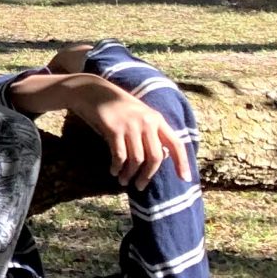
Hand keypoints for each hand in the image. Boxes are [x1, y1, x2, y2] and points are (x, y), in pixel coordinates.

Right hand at [68, 76, 190, 189]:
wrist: (92, 91)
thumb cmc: (116, 106)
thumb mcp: (139, 115)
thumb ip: (150, 133)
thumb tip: (160, 158)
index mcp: (157, 119)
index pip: (176, 143)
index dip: (182, 162)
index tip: (185, 179)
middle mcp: (147, 122)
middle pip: (155, 157)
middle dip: (148, 175)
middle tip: (140, 186)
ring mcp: (130, 125)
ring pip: (137, 159)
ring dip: (130, 174)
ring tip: (123, 181)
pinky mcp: (113, 129)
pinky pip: (119, 155)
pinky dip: (117, 166)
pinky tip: (114, 171)